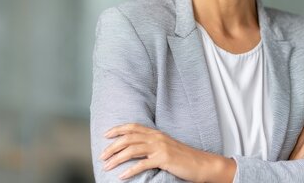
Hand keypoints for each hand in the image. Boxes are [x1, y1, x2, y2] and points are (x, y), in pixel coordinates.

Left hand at [99, 123, 235, 181]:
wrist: (201, 164)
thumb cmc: (183, 158)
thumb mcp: (165, 146)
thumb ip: (151, 144)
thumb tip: (135, 148)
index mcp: (155, 133)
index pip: (132, 127)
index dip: (118, 129)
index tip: (106, 135)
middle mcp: (156, 137)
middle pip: (128, 138)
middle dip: (112, 147)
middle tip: (102, 155)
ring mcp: (160, 148)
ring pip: (132, 150)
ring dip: (117, 158)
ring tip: (107, 166)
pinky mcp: (164, 159)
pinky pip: (142, 164)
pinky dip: (130, 170)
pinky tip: (122, 176)